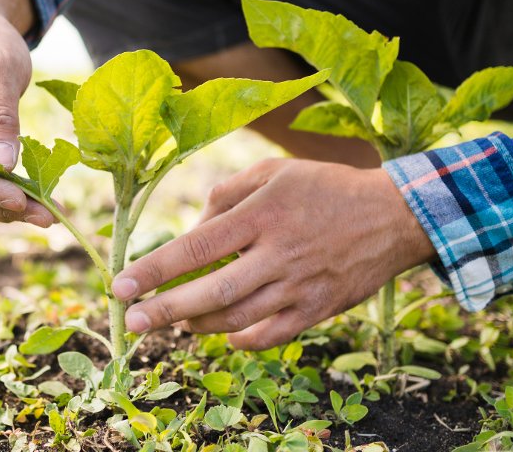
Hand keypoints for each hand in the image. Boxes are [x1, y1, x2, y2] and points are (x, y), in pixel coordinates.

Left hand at [112, 159, 435, 349]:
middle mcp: (277, 254)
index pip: (195, 249)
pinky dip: (240, 340)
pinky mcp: (317, 310)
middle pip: (211, 293)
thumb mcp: (273, 172)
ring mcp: (299, 286)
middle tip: (131, 322)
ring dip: (198, 325)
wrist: (392, 216)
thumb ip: (226, 196)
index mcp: (261, 215)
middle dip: (164, 311)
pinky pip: (271, 336)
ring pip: (237, 319)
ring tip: (175, 322)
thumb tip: (191, 232)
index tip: (120, 286)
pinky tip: (222, 334)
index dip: (153, 270)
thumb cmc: (324, 188)